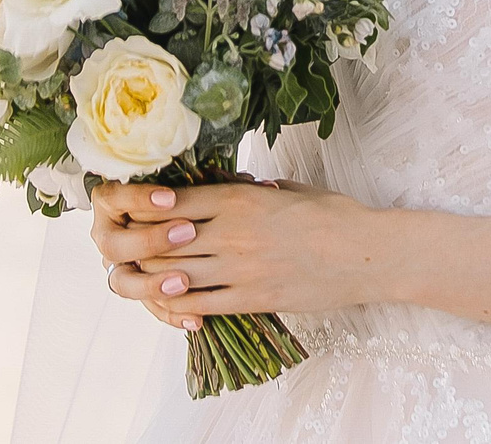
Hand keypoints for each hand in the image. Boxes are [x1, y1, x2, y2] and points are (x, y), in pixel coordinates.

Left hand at [91, 177, 379, 327]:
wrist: (365, 254)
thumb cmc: (332, 215)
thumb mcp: (288, 189)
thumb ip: (249, 189)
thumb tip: (226, 184)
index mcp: (238, 200)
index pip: (171, 202)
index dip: (143, 207)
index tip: (130, 209)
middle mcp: (231, 234)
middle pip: (162, 240)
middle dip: (138, 244)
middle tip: (125, 246)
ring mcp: (239, 269)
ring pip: (174, 275)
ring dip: (151, 277)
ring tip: (140, 276)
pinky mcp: (251, 299)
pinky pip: (201, 305)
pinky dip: (179, 306)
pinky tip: (170, 304)